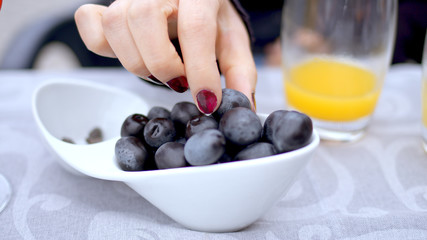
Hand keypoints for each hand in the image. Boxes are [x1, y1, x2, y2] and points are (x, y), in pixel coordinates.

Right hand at [75, 0, 256, 113]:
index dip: (200, 70)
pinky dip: (102, 45)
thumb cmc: (211, 16)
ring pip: (116, 25)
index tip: (206, 101)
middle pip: (145, 19)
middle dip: (163, 64)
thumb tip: (243, 103)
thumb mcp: (232, 39)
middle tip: (180, 80)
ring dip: (138, 61)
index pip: (195, 28)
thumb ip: (239, 70)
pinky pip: (89, 22)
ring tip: (161, 68)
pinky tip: (128, 53)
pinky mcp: (108, 4)